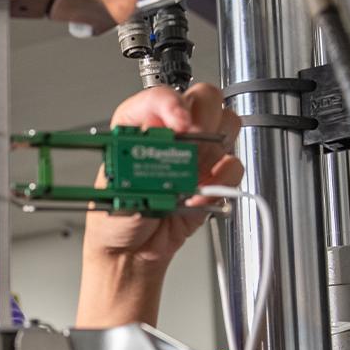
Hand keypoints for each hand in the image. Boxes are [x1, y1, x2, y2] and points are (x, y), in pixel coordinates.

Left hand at [74, 84, 243, 328]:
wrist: (132, 252)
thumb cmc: (116, 219)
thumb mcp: (116, 192)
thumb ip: (141, 174)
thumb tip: (166, 161)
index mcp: (138, 125)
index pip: (158, 96)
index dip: (171, 104)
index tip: (179, 123)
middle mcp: (171, 132)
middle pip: (203, 99)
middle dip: (202, 122)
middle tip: (191, 149)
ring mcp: (196, 151)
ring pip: (226, 124)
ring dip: (213, 150)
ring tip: (191, 176)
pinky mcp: (213, 175)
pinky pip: (234, 164)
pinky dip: (223, 180)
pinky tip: (201, 193)